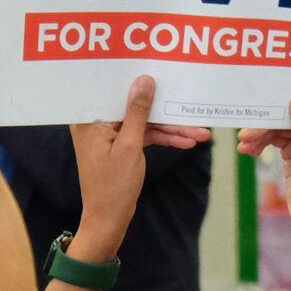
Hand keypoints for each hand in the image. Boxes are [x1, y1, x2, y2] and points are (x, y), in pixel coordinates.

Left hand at [68, 77, 205, 259]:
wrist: (109, 219)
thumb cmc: (113, 186)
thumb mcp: (130, 146)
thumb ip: (138, 111)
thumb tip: (145, 81)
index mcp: (90, 119)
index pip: (115, 90)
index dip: (138, 81)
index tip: (161, 71)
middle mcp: (97, 122)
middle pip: (134, 107)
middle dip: (165, 111)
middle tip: (190, 107)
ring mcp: (110, 134)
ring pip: (144, 122)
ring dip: (171, 128)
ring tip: (200, 133)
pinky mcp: (121, 145)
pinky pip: (144, 135)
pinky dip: (164, 138)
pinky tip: (187, 141)